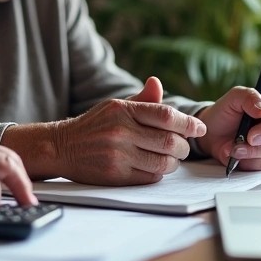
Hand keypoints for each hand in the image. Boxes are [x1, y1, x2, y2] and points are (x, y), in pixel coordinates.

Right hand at [52, 77, 205, 185]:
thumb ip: (141, 99)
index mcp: (123, 110)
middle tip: (182, 146)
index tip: (199, 128)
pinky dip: (158, 173)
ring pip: (163, 162)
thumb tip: (158, 83)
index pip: (166, 115)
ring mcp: (117, 154)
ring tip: (170, 158)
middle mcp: (121, 131)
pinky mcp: (115, 175)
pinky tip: (153, 167)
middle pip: (169, 141)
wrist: (61, 147)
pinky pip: (150, 177)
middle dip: (183, 146)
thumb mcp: (114, 106)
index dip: (188, 123)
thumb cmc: (93, 126)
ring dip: (173, 162)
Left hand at [196, 87, 260, 169]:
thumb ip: (248, 97)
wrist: (214, 132)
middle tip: (236, 148)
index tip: (250, 137)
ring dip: (249, 157)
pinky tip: (237, 158)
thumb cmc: (225, 112)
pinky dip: (248, 164)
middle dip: (254, 149)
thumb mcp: (233, 97)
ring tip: (231, 151)